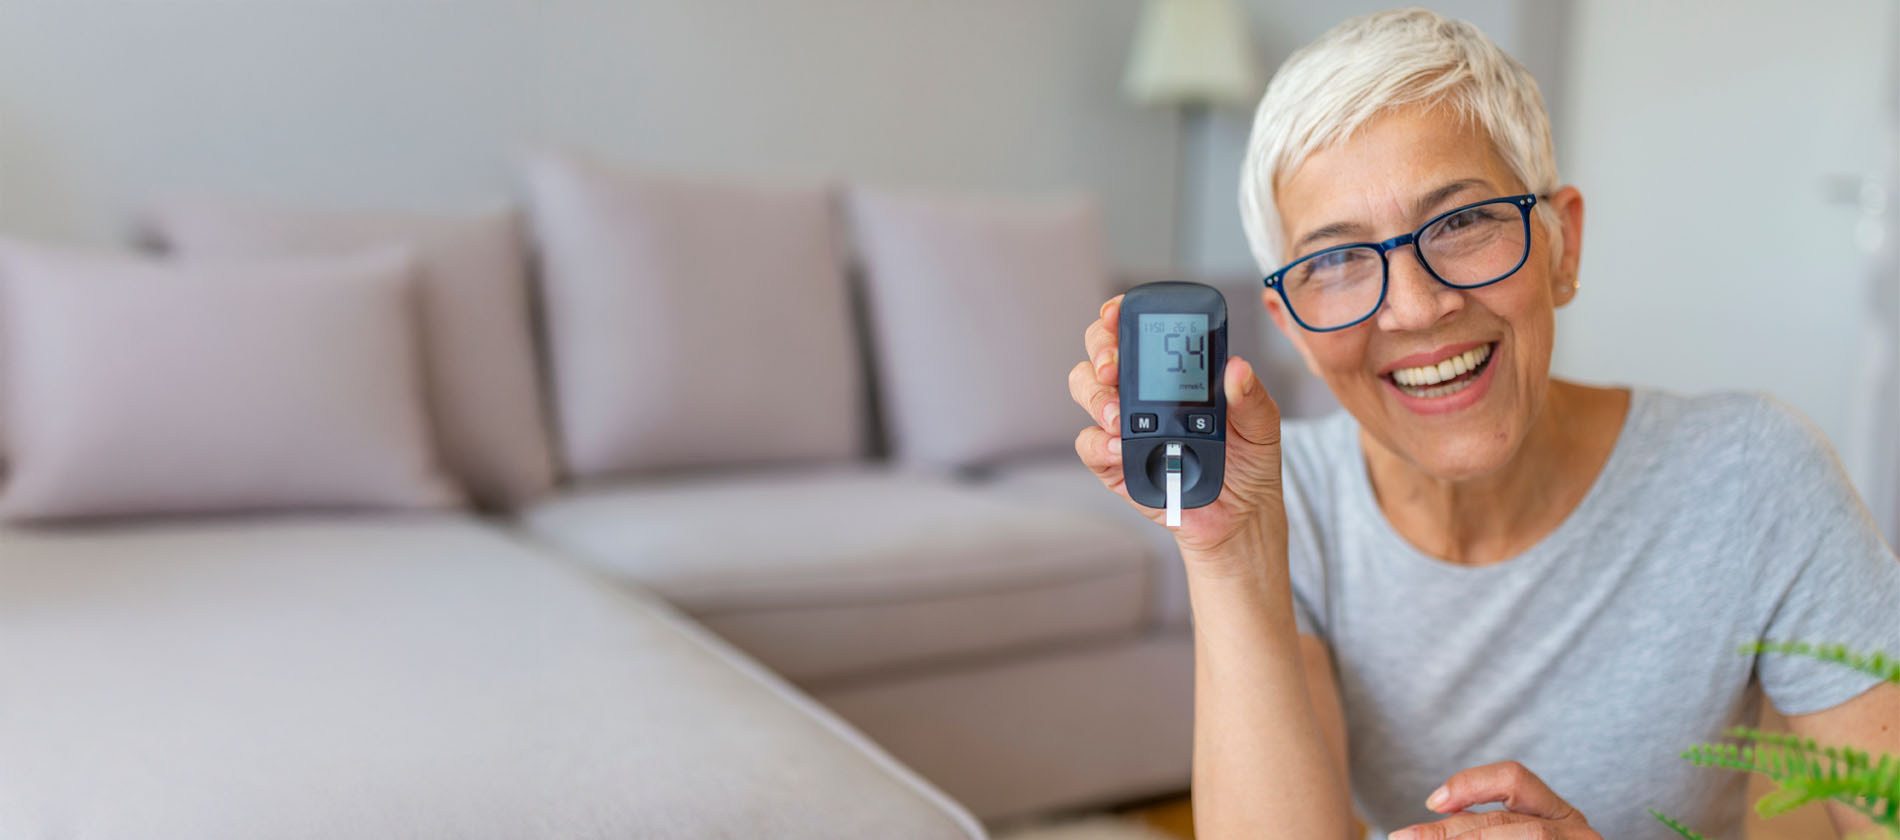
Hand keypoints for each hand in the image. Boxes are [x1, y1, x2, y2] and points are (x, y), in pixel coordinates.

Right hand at [1067, 294, 1284, 558]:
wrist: (1239, 518)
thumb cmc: (1248, 464)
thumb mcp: (1262, 425)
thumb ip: (1251, 396)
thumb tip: (1238, 368)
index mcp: (1175, 373)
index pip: (1138, 332)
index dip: (1119, 316)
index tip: (1115, 313)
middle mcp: (1143, 393)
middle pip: (1100, 353)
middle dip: (1100, 351)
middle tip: (1112, 367)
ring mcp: (1124, 425)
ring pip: (1085, 390)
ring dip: (1096, 396)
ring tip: (1118, 416)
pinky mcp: (1114, 462)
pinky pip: (1088, 443)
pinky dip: (1099, 442)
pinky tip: (1120, 446)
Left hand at [1389, 761, 1600, 839]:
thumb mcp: (1520, 835)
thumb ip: (1485, 829)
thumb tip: (1417, 834)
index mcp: (1562, 816)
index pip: (1515, 779)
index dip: (1470, 783)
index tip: (1432, 801)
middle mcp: (1577, 834)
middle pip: (1505, 822)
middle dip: (1449, 832)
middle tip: (1404, 838)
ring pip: (1522, 837)